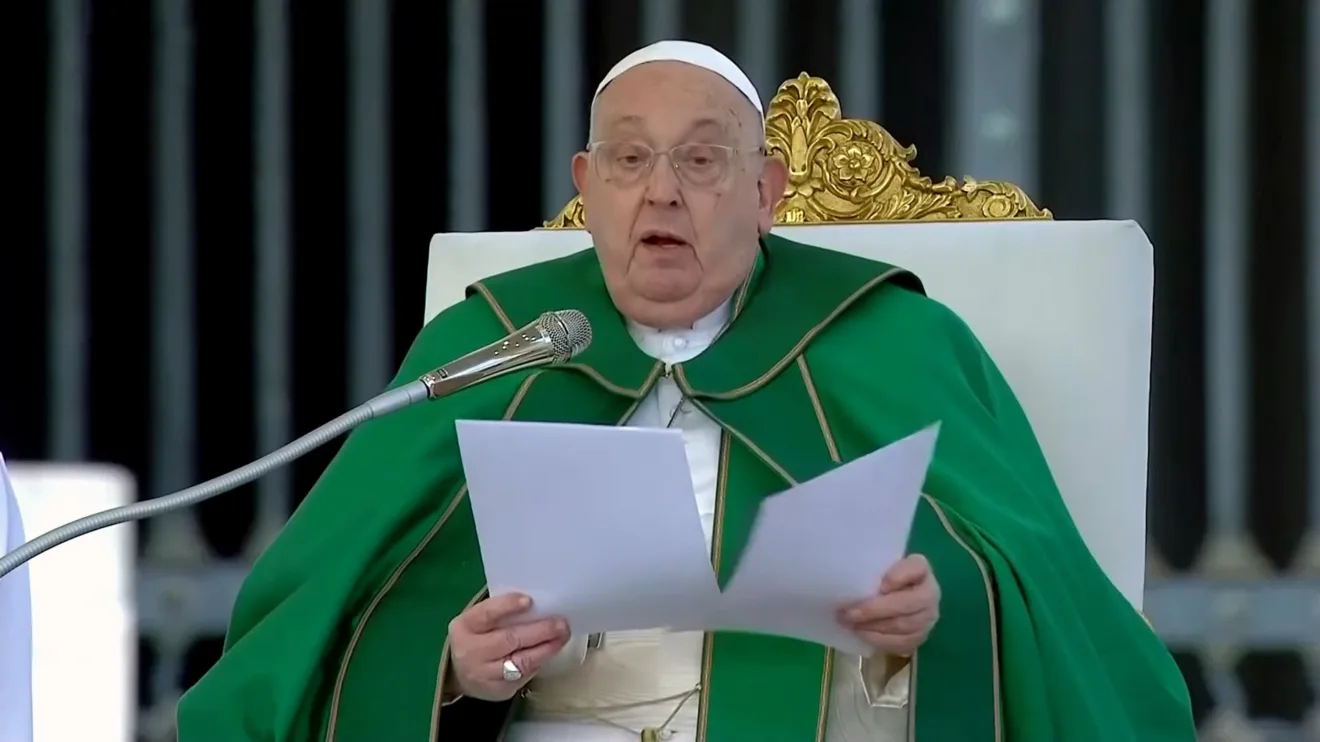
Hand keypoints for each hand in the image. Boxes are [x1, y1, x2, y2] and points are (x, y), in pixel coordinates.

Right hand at [447, 593, 571, 700]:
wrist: (460, 674)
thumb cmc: (478, 637)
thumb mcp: (479, 621)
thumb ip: (500, 612)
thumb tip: (537, 602)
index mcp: (465, 626)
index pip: (486, 614)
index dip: (507, 606)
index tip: (530, 601)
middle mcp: (471, 651)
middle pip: (509, 639)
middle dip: (539, 631)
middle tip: (561, 624)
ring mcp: (483, 674)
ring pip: (520, 662)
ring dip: (545, 649)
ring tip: (562, 638)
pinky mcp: (497, 690)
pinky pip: (523, 677)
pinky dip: (539, 663)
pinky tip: (549, 653)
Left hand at [838, 554, 939, 655]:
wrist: (892, 597)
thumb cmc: (881, 578)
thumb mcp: (878, 566)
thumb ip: (873, 569)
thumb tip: (860, 585)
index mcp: (921, 569)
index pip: (915, 567)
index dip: (898, 576)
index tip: (880, 585)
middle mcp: (931, 593)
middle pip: (907, 603)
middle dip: (875, 610)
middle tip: (849, 613)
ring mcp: (928, 617)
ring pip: (902, 625)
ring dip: (874, 627)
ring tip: (852, 624)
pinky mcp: (920, 636)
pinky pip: (901, 643)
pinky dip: (879, 640)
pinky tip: (862, 634)